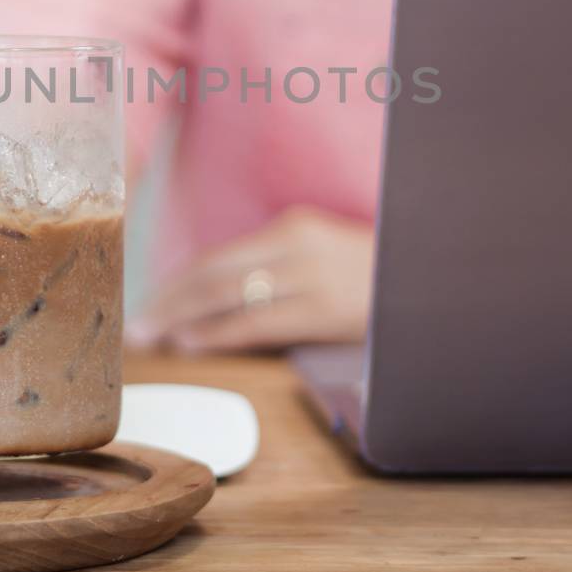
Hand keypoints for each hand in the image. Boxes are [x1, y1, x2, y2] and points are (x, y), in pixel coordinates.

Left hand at [128, 206, 372, 353]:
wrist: (437, 280)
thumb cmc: (377, 280)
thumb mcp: (325, 260)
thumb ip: (279, 272)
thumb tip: (217, 305)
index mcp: (295, 228)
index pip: (219, 258)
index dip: (176, 282)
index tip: (146, 303)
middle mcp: (298, 243)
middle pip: (214, 273)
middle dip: (168, 300)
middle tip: (134, 325)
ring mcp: (312, 274)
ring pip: (228, 294)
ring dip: (182, 318)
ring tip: (152, 337)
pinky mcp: (326, 308)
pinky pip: (258, 321)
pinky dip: (218, 332)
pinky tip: (191, 342)